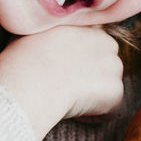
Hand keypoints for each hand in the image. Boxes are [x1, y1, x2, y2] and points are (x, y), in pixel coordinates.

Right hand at [0, 26, 122, 137]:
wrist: (30, 80)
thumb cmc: (24, 56)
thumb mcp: (36, 29)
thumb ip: (52, 29)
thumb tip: (46, 36)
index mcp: (89, 25)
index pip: (92, 43)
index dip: (78, 57)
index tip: (63, 67)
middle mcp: (108, 43)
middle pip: (104, 63)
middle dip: (89, 76)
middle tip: (64, 84)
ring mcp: (115, 68)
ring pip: (107, 85)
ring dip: (92, 94)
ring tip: (66, 96)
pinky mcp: (116, 92)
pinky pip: (109, 109)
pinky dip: (94, 115)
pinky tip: (73, 109)